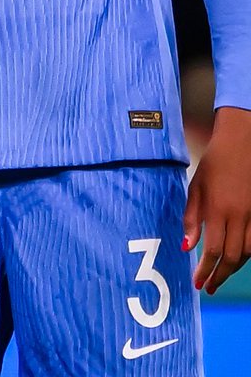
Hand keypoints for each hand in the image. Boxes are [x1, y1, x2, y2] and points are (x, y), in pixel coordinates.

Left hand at [183, 106, 250, 294]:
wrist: (241, 145)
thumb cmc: (213, 163)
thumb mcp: (195, 187)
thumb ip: (191, 218)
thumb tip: (186, 247)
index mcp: (218, 209)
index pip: (212, 250)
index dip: (205, 270)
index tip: (197, 282)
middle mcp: (238, 216)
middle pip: (232, 257)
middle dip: (219, 275)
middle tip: (208, 286)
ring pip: (246, 253)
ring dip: (233, 268)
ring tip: (219, 275)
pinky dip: (246, 254)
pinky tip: (236, 258)